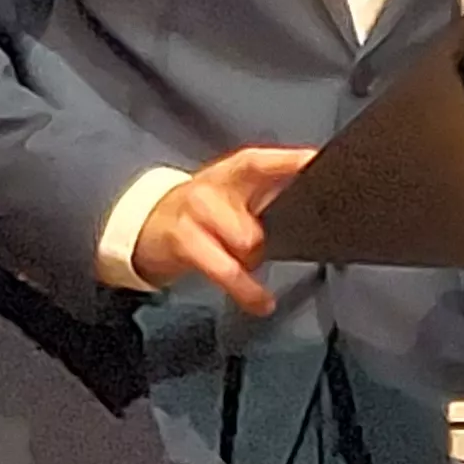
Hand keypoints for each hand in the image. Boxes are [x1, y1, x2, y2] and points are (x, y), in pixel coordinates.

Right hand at [132, 146, 315, 317]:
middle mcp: (213, 187)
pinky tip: (260, 301)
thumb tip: (314, 202)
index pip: (263, 162)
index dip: (289, 162)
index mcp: (233, 172)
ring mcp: (195, 212)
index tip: (314, 163)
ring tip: (252, 265)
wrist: (149, 226)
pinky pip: (226, 270)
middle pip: (259, 213)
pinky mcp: (183, 240)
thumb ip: (271, 194)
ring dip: (253, 260)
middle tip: (265, 245)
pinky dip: (247, 291)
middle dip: (269, 239)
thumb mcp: (235, 195)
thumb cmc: (202, 212)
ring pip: (245, 242)